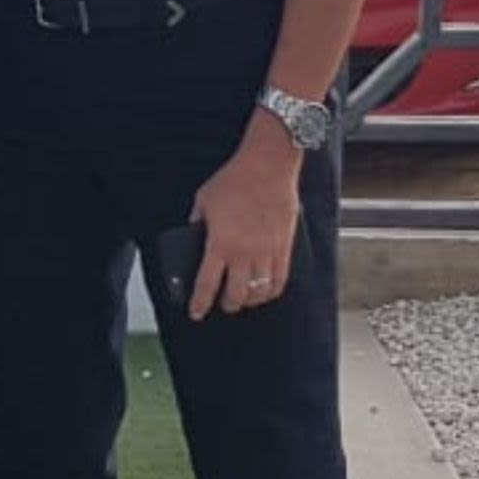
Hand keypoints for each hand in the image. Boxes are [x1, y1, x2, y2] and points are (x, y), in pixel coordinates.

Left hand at [188, 139, 300, 319]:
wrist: (268, 166)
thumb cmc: (235, 179)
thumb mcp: (204, 200)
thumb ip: (197, 222)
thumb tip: (193, 235)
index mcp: (220, 243)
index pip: (207, 284)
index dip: (200, 303)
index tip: (196, 312)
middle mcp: (244, 253)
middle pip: (236, 295)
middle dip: (227, 304)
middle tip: (222, 303)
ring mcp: (267, 252)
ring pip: (259, 293)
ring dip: (249, 301)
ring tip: (244, 298)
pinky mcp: (285, 248)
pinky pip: (280, 280)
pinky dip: (271, 292)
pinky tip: (265, 291)